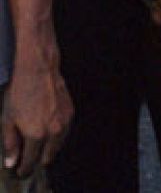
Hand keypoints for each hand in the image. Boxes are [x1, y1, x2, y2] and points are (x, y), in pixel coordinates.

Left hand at [1, 58, 71, 176]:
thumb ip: (10, 143)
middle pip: (48, 157)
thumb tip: (12, 161)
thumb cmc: (20, 94)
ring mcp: (64, 123)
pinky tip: (47, 131)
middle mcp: (53, 131)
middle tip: (28, 159)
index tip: (20, 171)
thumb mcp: (8, 120)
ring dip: (48, 149)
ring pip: (58, 146)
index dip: (24, 168)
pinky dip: (56, 136)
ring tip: (37, 146)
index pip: (31, 161)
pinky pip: (64, 132)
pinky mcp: (70, 114)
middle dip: (37, 161)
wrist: (38, 72)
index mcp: (36, 135)